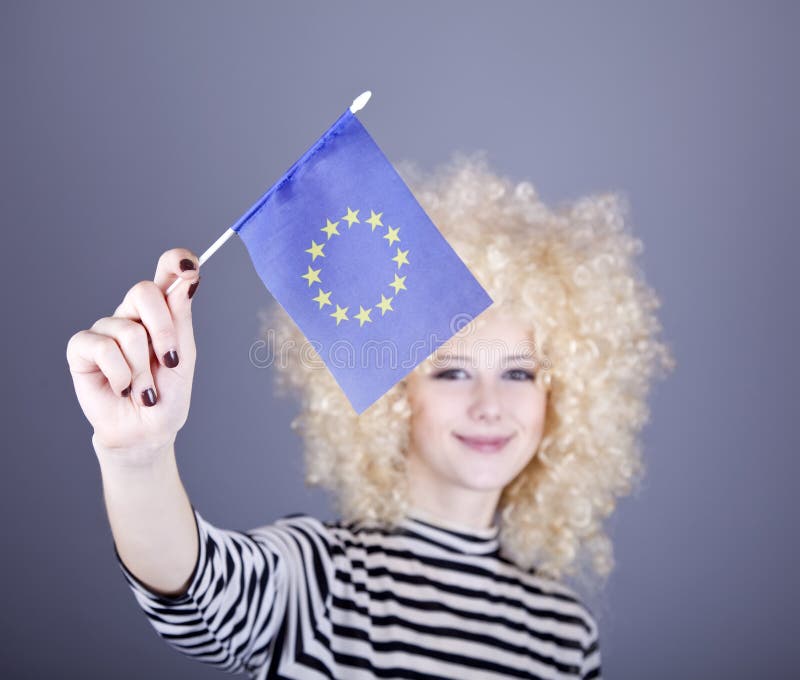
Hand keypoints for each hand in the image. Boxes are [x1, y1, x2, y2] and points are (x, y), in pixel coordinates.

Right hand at [67, 249, 200, 457]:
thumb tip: (187, 280)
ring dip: (143, 369)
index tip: (189, 267)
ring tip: (144, 388)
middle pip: (143, 291)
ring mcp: (106, 329)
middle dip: (163, 329)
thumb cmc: (167, 394)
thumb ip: (181, 319)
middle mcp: (132, 314)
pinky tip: (123, 388)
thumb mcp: (183, 357)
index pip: (167, 271)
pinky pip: (103, 347)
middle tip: (170, 360)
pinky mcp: (82, 347)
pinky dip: (121, 374)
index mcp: (162, 311)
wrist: (146, 430)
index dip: (176, 261)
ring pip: (128, 329)